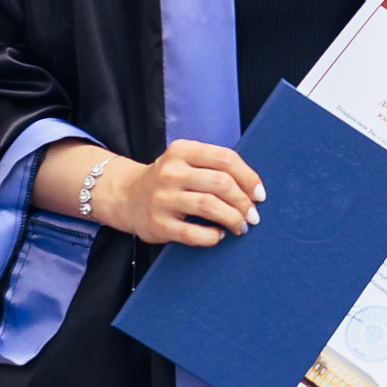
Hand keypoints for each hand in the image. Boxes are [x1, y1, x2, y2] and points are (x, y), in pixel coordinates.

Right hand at [94, 140, 265, 247]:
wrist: (127, 196)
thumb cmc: (171, 180)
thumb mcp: (187, 161)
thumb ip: (215, 167)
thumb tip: (254, 190)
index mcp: (182, 150)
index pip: (226, 159)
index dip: (249, 178)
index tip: (260, 194)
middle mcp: (170, 172)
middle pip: (221, 183)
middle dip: (244, 202)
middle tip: (253, 215)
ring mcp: (162, 198)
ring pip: (209, 206)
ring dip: (233, 218)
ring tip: (242, 226)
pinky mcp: (156, 224)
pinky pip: (192, 233)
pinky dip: (212, 236)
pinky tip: (219, 235)